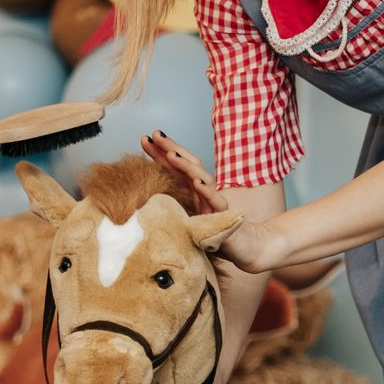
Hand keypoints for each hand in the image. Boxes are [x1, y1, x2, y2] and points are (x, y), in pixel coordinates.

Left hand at [141, 131, 278, 270]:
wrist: (241, 247)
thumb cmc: (210, 231)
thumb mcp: (184, 215)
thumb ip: (168, 202)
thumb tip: (142, 192)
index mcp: (192, 190)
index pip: (176, 167)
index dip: (161, 152)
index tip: (145, 138)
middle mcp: (203, 192)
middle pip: (188, 165)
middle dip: (171, 149)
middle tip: (155, 136)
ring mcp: (214, 202)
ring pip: (201, 179)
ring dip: (186, 165)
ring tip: (171, 154)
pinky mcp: (225, 217)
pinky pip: (217, 202)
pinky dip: (207, 191)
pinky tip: (197, 183)